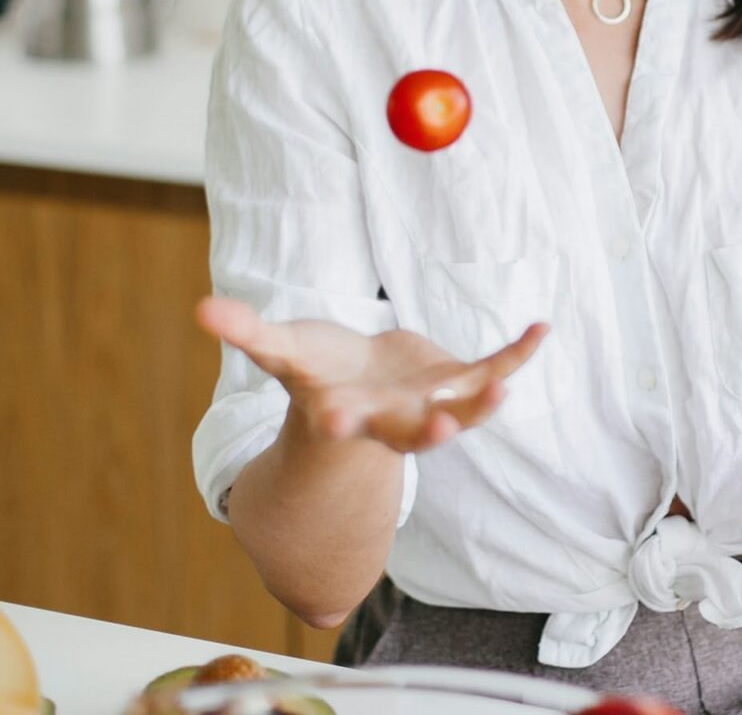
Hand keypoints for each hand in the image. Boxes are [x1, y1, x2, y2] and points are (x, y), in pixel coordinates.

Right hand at [195, 296, 547, 453]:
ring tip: (505, 389)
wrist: (360, 388)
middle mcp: (394, 419)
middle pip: (411, 432)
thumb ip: (247, 333)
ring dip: (483, 404)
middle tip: (445, 422)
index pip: (339, 421)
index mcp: (345, 412)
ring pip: (462, 410)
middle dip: (428, 429)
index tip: (329, 417)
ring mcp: (432, 405)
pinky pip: (494, 370)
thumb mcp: (283, 350)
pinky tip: (542, 329)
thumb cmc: (317, 371)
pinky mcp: (459, 382)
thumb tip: (199, 310)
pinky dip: (518, 354)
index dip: (336, 419)